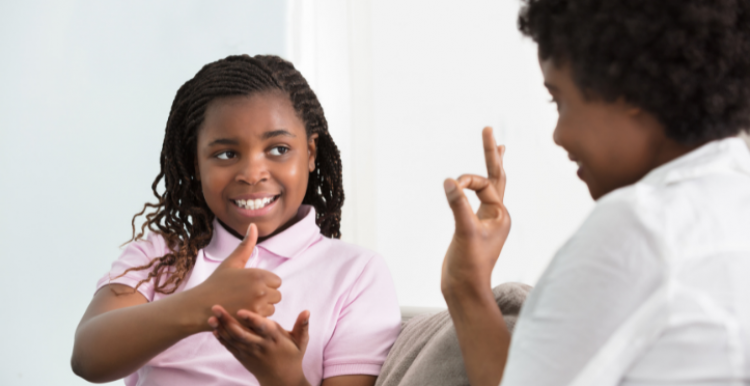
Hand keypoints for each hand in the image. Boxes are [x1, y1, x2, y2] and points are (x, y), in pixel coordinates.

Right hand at [190, 224, 281, 329]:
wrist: (200, 306)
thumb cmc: (216, 282)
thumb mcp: (231, 262)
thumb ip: (246, 245)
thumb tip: (253, 225)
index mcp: (258, 275)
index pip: (277, 281)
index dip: (266, 283)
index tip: (251, 285)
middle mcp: (261, 290)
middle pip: (277, 295)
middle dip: (266, 296)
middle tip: (247, 296)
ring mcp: (257, 307)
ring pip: (272, 308)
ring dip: (262, 308)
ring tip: (244, 304)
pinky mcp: (252, 320)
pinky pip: (265, 320)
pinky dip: (257, 318)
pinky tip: (243, 313)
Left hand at [209, 305, 310, 385]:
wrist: (282, 380)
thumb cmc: (292, 356)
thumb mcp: (301, 342)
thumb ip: (303, 326)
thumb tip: (307, 311)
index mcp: (275, 339)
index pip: (262, 328)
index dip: (252, 320)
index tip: (240, 311)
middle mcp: (261, 346)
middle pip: (241, 333)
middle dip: (227, 320)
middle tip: (215, 307)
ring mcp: (250, 353)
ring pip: (233, 340)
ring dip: (221, 328)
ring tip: (210, 316)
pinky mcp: (243, 358)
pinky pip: (230, 347)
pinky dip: (221, 339)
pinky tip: (214, 328)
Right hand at [441, 127, 509, 297]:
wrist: (464, 290)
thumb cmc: (468, 266)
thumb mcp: (464, 233)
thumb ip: (458, 205)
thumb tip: (450, 181)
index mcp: (501, 215)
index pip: (485, 185)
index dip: (468, 182)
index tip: (452, 186)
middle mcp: (497, 215)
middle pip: (496, 177)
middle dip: (492, 153)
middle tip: (488, 128)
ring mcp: (486, 221)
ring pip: (489, 187)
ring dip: (490, 166)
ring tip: (497, 146)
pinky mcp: (473, 227)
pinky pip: (477, 199)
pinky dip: (476, 185)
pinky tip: (473, 182)